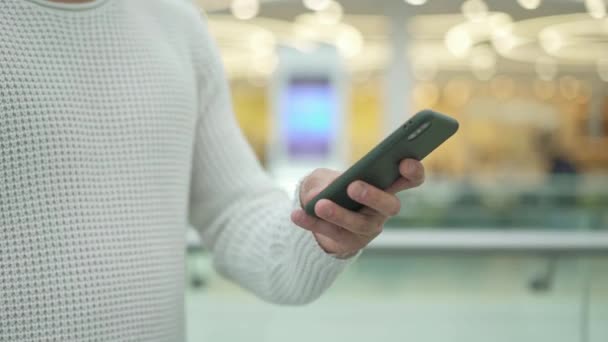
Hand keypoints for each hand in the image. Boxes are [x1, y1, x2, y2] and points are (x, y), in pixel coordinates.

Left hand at [291, 159, 424, 256]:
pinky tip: (296, 215)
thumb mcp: (326, 177)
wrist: (317, 211)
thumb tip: (323, 193)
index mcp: (386, 186)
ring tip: (319, 204)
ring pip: (359, 224)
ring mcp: (368, 228)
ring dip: (338, 214)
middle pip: (389, 205)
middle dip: (373, 195)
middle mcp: (382, 209)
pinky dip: (312, 223)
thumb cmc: (330, 186)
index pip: (410, 179)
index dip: (413, 172)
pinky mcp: (349, 243)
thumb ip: (327, 181)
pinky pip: (332, 234)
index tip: (404, 161)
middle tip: (353, 186)